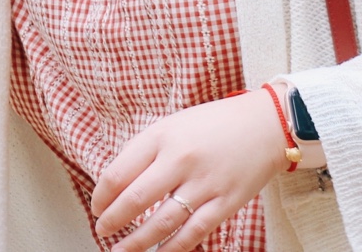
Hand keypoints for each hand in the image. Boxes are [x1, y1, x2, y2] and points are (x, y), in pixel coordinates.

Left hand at [88, 89, 287, 251]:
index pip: (118, 172)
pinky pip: (194, 232)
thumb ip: (146, 151)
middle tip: (103, 230)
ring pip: (162, 222)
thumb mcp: (172, 125)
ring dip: (137, 241)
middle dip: (114, 220)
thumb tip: (117, 183)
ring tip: (121, 250)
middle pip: (136, 199)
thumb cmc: (214, 124)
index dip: (102, 196)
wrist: (264, 124)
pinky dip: (173, 248)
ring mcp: (204, 183)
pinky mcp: (226, 202)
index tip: (96, 207)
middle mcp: (180, 160)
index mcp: (161, 137)